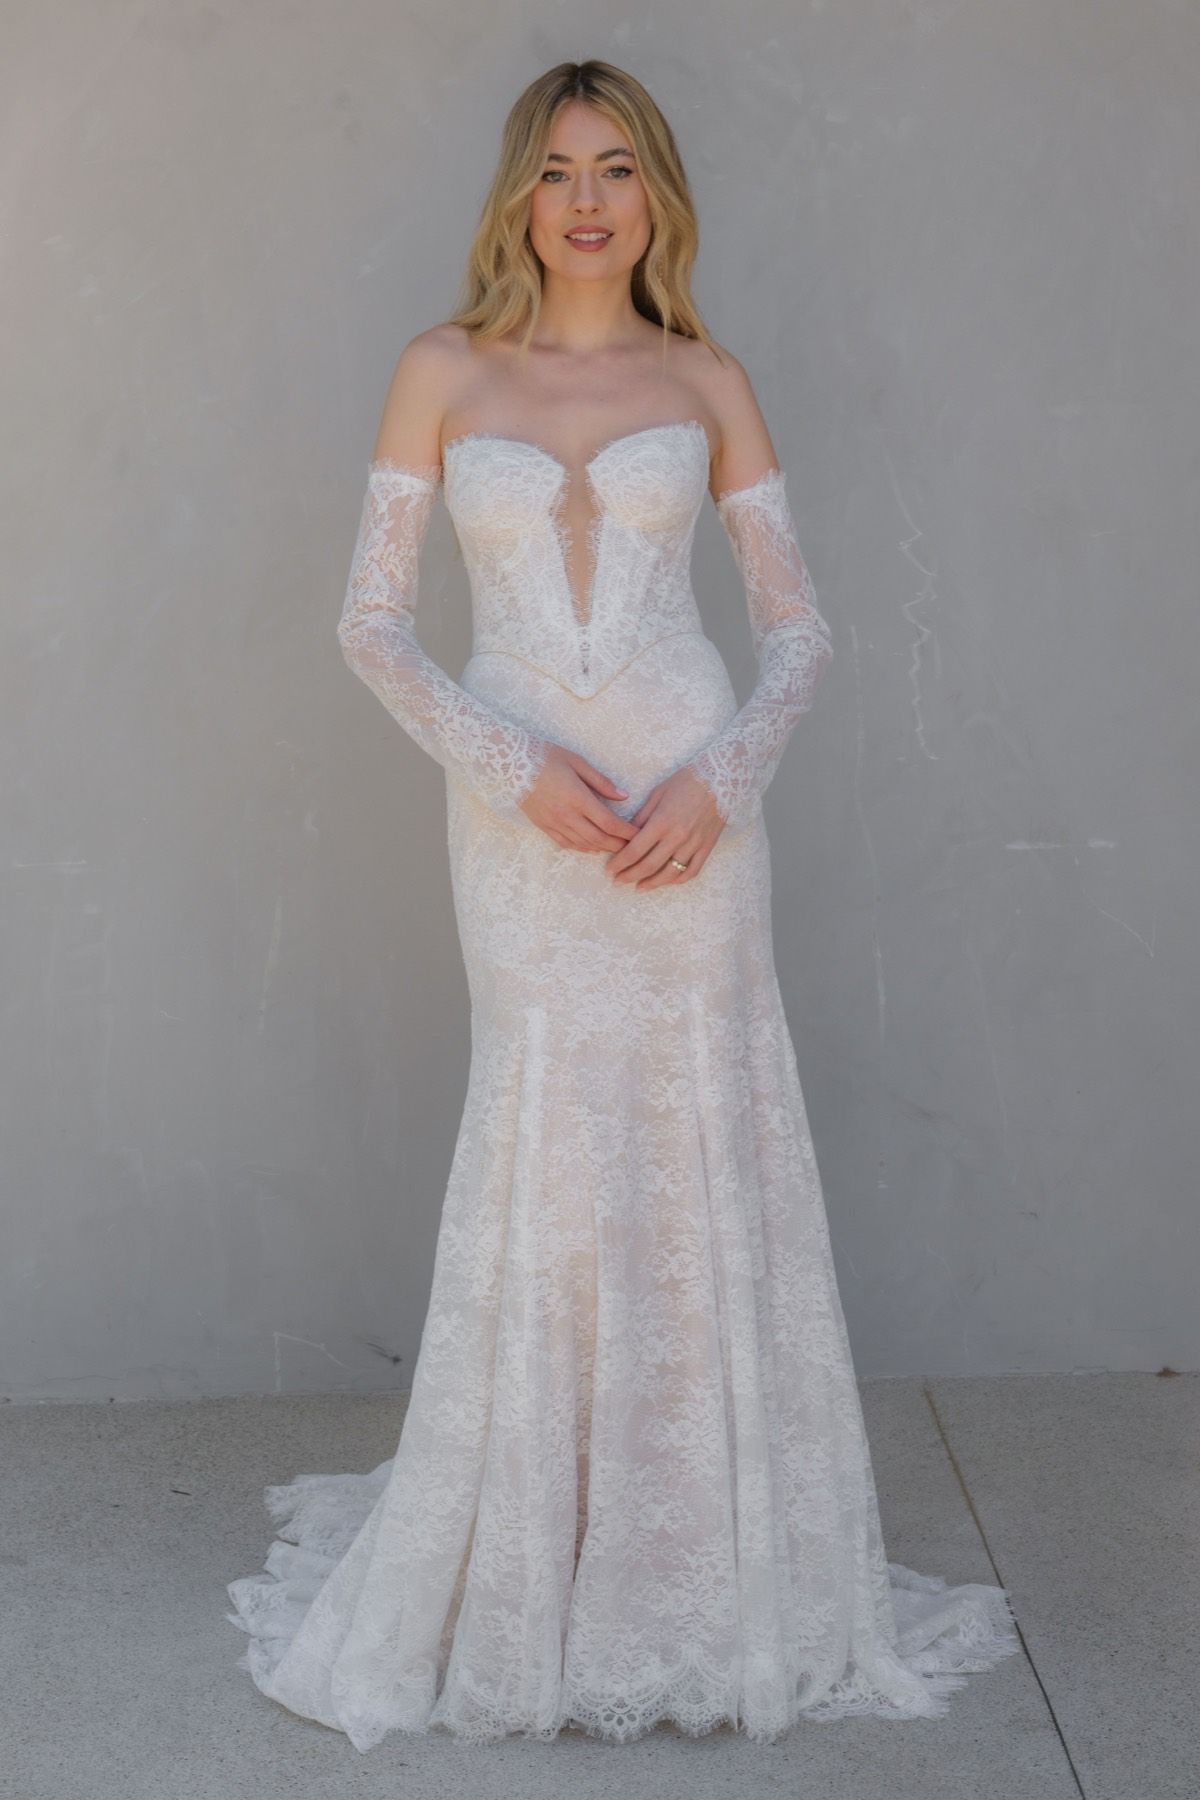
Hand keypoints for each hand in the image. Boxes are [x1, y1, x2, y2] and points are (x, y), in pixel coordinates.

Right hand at [519, 743, 640, 852]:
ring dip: (601, 848)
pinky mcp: (543, 826)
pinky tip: (591, 847)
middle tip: (633, 847)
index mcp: (578, 798)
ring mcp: (553, 823)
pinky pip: (565, 843)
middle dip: (618, 845)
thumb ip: (601, 782)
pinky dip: (581, 848)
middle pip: (599, 839)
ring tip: (616, 848)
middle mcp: (566, 815)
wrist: (509, 763)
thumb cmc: (545, 756)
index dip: (626, 832)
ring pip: (583, 844)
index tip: (639, 834)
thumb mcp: (577, 762)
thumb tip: (623, 796)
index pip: (609, 822)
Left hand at [604, 764, 725, 889]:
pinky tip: (666, 881)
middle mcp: (677, 836)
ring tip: (639, 887)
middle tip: (618, 882)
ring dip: (652, 883)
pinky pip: (691, 871)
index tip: (609, 869)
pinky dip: (677, 880)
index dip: (619, 863)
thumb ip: (641, 817)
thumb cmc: (685, 782)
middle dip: (629, 876)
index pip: (634, 850)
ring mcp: (693, 844)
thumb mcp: (657, 794)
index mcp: (661, 822)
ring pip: (669, 873)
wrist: (720, 779)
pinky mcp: (707, 847)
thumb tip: (626, 835)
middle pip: (649, 865)